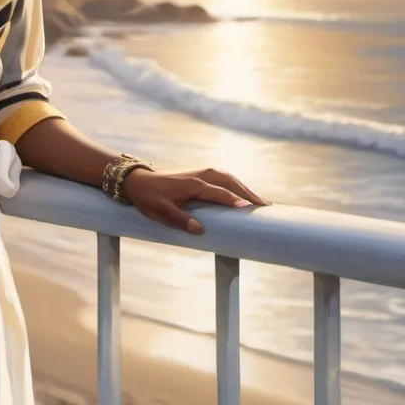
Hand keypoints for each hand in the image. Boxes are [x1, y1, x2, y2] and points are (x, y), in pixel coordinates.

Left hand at [121, 167, 269, 234]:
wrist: (138, 181)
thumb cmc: (149, 198)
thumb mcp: (161, 212)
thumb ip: (180, 220)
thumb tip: (200, 230)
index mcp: (194, 184)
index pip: (220, 192)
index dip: (235, 200)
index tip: (251, 208)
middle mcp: (201, 175)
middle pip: (230, 182)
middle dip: (248, 193)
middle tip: (266, 207)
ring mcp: (202, 173)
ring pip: (229, 179)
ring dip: (245, 188)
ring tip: (260, 202)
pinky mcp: (201, 175)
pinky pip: (224, 179)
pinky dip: (237, 186)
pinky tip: (244, 195)